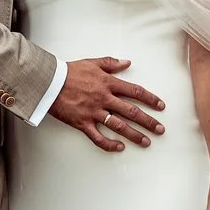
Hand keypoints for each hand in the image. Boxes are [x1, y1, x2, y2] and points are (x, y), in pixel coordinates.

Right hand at [50, 56, 164, 151]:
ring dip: (134, 135)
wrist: (48, 82)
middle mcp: (104, 98)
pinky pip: (98, 137)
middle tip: (160, 129)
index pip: (135, 92)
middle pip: (131, 111)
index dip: (150, 99)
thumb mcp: (92, 62)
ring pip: (119, 126)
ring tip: (146, 142)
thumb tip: (127, 62)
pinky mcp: (82, 123)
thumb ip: (111, 63)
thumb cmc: (69, 72)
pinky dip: (109, 144)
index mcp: (108, 83)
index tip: (161, 106)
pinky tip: (119, 147)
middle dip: (148, 121)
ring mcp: (93, 112)